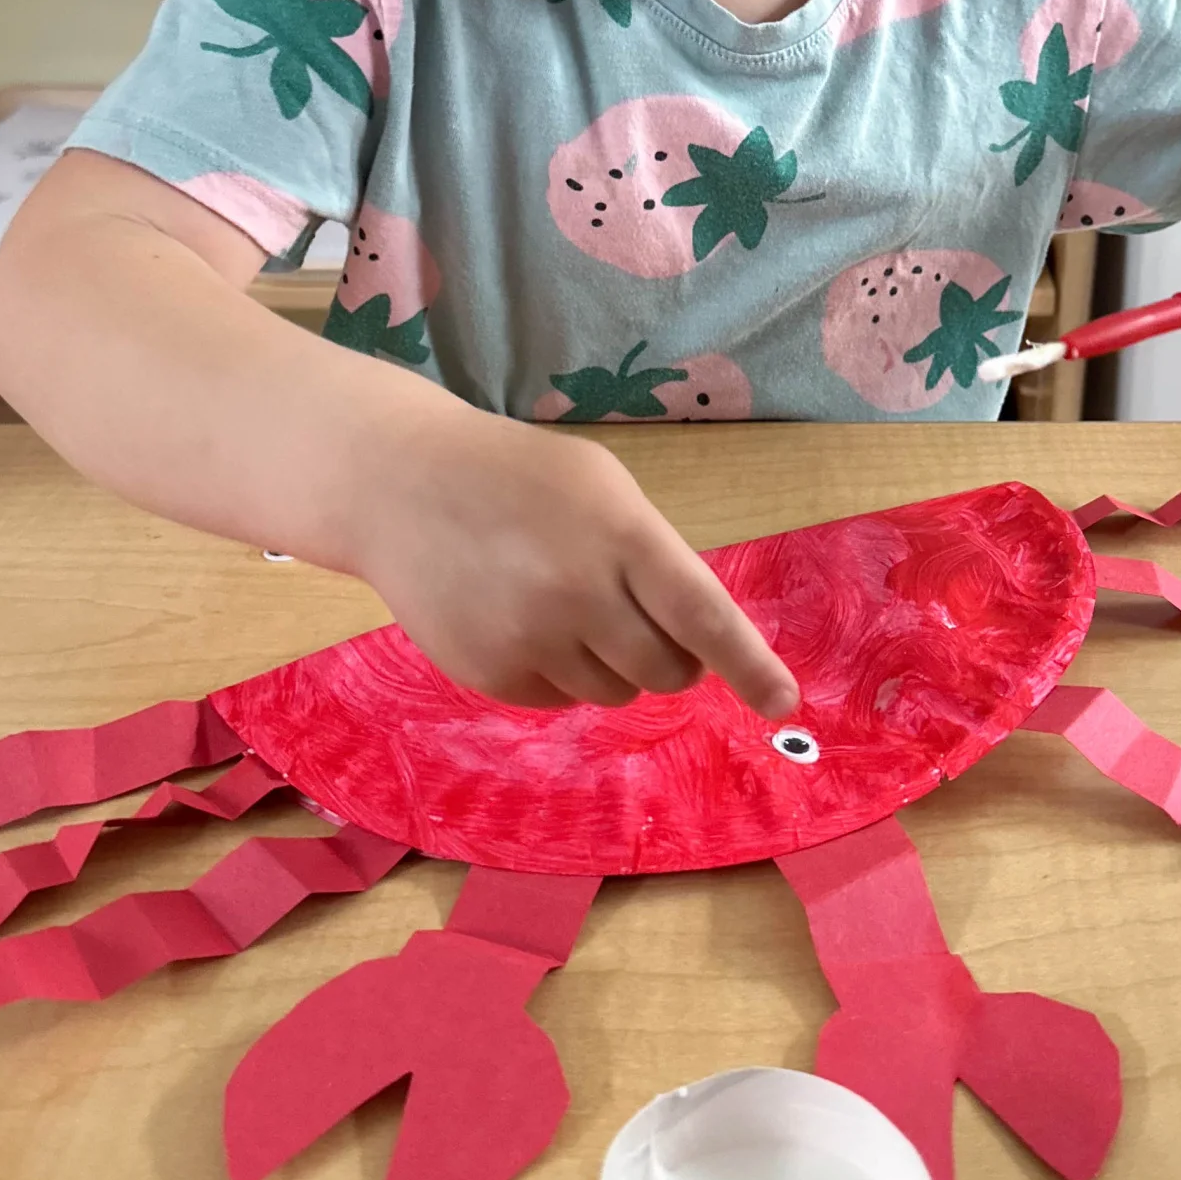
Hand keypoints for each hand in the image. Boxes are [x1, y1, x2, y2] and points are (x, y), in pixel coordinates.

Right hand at [347, 401, 800, 714]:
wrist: (398, 485)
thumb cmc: (517, 477)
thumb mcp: (600, 486)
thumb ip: (652, 554)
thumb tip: (699, 640)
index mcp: (620, 536)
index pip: (703, 617)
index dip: (749, 665)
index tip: (782, 702)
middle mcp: (579, 595)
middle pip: (668, 670)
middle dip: (672, 657)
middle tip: (634, 614)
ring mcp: (530, 641)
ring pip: (615, 691)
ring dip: (611, 662)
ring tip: (562, 603)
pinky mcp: (490, 675)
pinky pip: (560, 699)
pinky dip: (559, 671)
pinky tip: (521, 619)